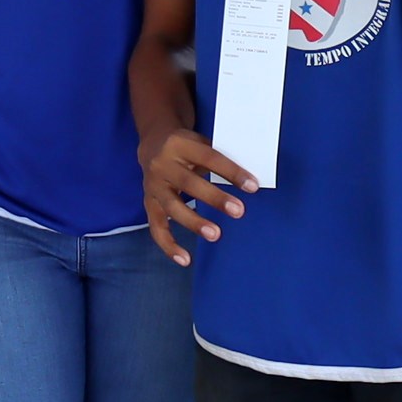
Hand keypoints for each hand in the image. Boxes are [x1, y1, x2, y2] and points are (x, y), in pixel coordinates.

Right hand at [141, 129, 253, 265]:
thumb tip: (250, 180)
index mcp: (180, 144)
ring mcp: (152, 185)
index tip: (252, 186)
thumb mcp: (201, 142)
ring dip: (194, 222)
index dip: (231, 172)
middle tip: (239, 211)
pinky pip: (156, 227)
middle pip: (189, 182)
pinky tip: (185, 259)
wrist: (153, 142)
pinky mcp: (148, 202)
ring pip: (171, 206)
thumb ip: (221, 158)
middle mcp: (162, 164)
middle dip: (214, 198)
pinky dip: (169, 245)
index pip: (209, 157)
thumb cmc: (188, 146)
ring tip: (215, 235)